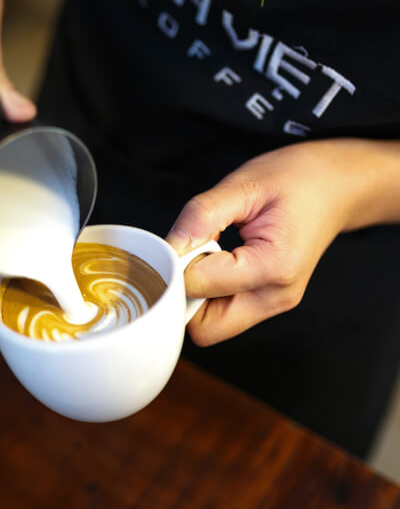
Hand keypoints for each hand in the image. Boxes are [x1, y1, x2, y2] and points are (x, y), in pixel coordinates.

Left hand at [165, 139, 386, 345]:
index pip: (198, 286)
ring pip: (210, 327)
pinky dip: (208, 293)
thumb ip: (202, 215)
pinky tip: (217, 262)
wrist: (337, 186)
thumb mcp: (245, 184)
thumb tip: (171, 246)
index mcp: (274, 267)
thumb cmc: (298, 180)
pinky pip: (221, 314)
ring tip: (210, 253)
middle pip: (204, 328)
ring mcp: (273, 304)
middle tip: (192, 253)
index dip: (178, 262)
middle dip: (183, 294)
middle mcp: (276, 296)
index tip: (185, 238)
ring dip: (195, 295)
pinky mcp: (265, 303)